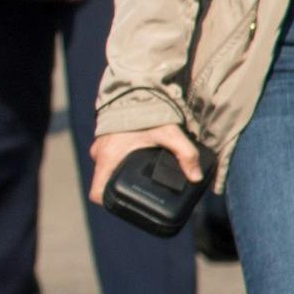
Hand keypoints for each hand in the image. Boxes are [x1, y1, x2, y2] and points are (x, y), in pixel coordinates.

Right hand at [84, 123, 206, 205]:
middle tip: (139, 192)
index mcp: (108, 158)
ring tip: (138, 176)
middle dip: (119, 189)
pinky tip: (134, 161)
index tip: (123, 206)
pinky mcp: (104, 139)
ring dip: (118, 174)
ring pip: (106, 169)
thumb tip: (196, 177)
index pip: (97, 193)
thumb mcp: (169, 134)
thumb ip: (185, 154)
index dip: (108, 204)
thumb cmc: (147, 113)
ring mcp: (100, 146)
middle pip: (103, 182)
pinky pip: (108, 157)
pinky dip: (118, 162)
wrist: (134, 87)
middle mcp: (100, 154)